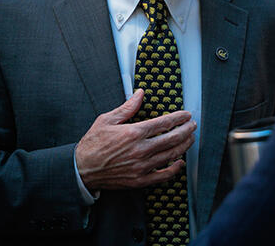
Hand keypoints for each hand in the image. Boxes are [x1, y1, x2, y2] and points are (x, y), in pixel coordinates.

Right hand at [75, 89, 195, 190]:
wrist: (81, 169)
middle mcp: (141, 150)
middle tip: (193, 125)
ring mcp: (142, 166)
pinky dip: (175, 169)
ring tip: (190, 139)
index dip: (179, 118)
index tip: (187, 115)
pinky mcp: (140, 180)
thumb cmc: (92, 144)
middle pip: (173, 138)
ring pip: (171, 155)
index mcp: (134, 133)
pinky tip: (180, 162)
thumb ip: (127, 107)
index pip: (164, 123)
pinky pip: (163, 175)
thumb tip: (140, 93)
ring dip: (184, 146)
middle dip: (187, 130)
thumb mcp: (107, 120)